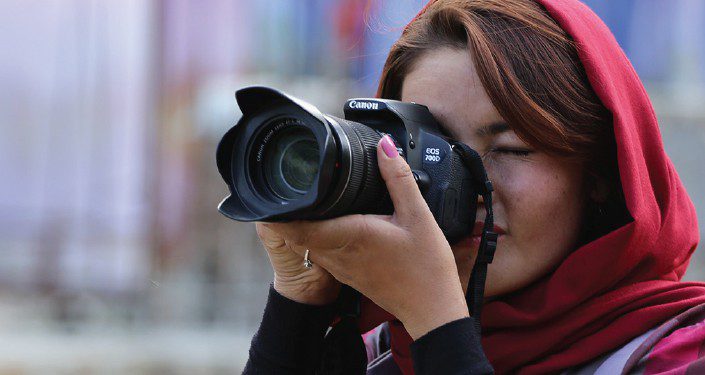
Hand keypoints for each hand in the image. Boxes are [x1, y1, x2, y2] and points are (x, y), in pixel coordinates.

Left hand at [265, 135, 468, 339]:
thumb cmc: (425, 268)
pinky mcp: (347, 276)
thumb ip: (399, 178)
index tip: (279, 192)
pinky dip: (319, 237)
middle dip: (290, 212)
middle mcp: (338, 254)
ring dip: (303, 225)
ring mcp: (340, 268)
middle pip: (296, 234)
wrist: (431, 309)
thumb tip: (384, 146)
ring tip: (309, 201)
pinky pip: (322, 253)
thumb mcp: (418, 215)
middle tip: (292, 187)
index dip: (281, 211)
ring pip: (307, 244)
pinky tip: (334, 224)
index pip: (297, 226)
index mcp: (349, 235)